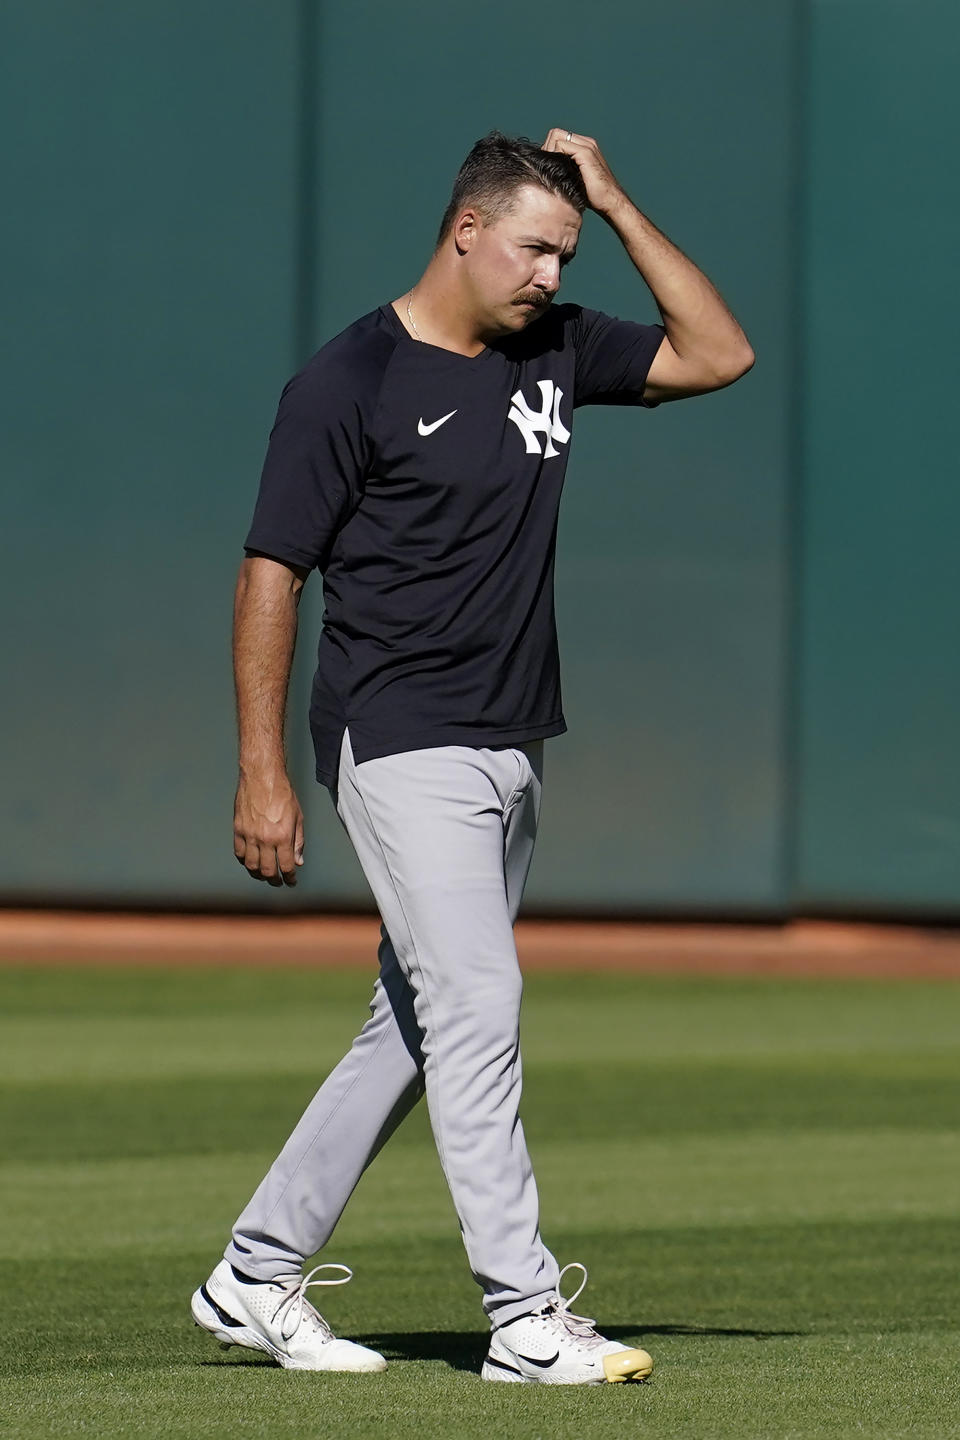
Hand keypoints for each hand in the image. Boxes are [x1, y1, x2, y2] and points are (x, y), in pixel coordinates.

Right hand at [233, 768, 303, 886]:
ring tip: (263, 874)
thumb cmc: (282, 793)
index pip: (286, 866)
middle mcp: (265, 839)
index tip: (291, 881)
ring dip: (258, 873)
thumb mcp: (298, 817)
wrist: (262, 776)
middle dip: (274, 880)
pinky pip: (239, 852)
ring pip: (251, 865)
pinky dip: (244, 860)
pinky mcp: (238, 829)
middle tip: (277, 881)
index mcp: (283, 836)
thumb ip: (298, 841)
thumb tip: (298, 860)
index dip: (289, 878)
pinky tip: (250, 861)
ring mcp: (249, 835)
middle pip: (267, 870)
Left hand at [541, 129, 628, 219]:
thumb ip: (565, 168)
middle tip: (545, 167)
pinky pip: (561, 145)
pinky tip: (557, 170)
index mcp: (584, 147)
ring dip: (549, 152)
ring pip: (556, 136)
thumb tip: (544, 169)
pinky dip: (555, 155)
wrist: (609, 202)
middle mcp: (586, 142)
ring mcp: (587, 146)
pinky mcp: (586, 153)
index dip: (548, 150)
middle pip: (555, 133)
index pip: (558, 138)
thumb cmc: (592, 196)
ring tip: (550, 169)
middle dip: (546, 149)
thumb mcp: (575, 179)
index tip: (546, 167)